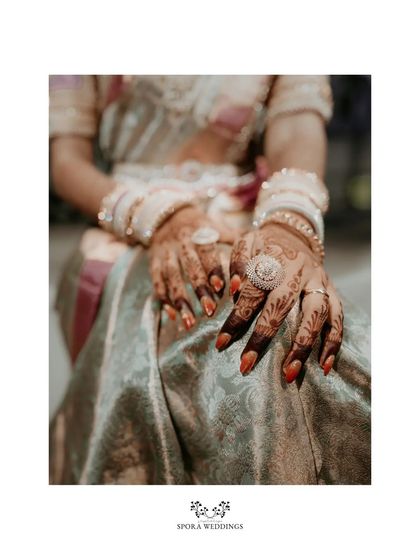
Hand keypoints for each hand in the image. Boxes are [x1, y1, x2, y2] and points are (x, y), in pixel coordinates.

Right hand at [149, 205, 234, 328]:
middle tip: (210, 311)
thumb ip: (236, 239)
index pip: (206, 251)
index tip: (221, 288)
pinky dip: (164, 300)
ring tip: (189, 322)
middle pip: (189, 268)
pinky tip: (173, 316)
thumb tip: (260, 252)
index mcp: (199, 233)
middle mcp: (181, 244)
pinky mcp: (153, 264)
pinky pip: (157, 283)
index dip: (213, 269)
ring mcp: (165, 254)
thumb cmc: (200, 226)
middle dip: (199, 290)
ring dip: (180, 301)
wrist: (166, 215)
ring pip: (171, 279)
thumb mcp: (216, 226)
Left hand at [215, 220, 343, 381]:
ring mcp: (319, 282)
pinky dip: (332, 343)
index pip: (252, 291)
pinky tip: (323, 366)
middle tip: (247, 364)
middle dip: (264, 336)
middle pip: (283, 305)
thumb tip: (233, 289)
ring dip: (303, 345)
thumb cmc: (264, 245)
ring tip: (290, 373)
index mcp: (274, 258)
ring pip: (315, 314)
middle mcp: (299, 271)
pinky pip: (338, 319)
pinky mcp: (334, 292)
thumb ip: (237, 262)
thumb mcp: (245, 243)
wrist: (295, 233)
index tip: (221, 343)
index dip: (237, 318)